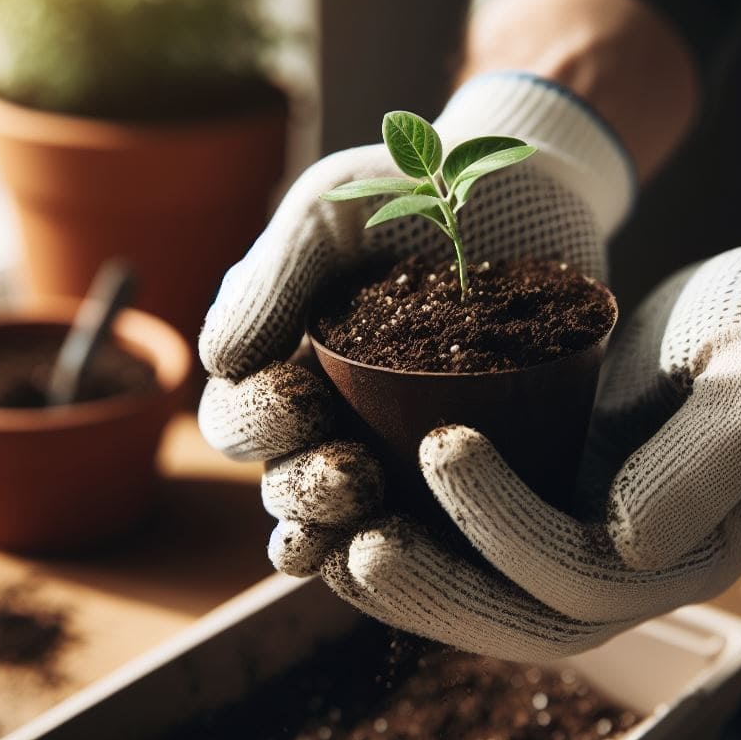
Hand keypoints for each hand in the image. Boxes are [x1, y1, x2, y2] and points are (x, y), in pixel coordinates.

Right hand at [197, 70, 632, 599]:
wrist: (524, 188)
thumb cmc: (410, 187)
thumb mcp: (331, 215)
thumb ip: (272, 280)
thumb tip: (217, 361)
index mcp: (280, 361)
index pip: (238, 419)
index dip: (258, 425)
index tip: (301, 400)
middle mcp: (328, 415)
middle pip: (287, 485)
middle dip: (308, 492)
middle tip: (353, 477)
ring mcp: (394, 443)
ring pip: (348, 522)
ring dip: (352, 539)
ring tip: (379, 534)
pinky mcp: (463, 460)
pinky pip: (434, 521)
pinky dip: (424, 546)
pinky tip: (439, 552)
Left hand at [211, 197, 740, 660]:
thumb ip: (708, 460)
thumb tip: (627, 540)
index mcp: (687, 551)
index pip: (584, 574)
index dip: (506, 529)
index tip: (440, 445)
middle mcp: (632, 567)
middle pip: (524, 616)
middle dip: (435, 590)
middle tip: (352, 547)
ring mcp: (587, 540)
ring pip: (489, 596)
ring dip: (408, 585)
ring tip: (326, 547)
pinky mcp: (552, 505)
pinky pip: (475, 550)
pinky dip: (414, 543)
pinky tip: (349, 515)